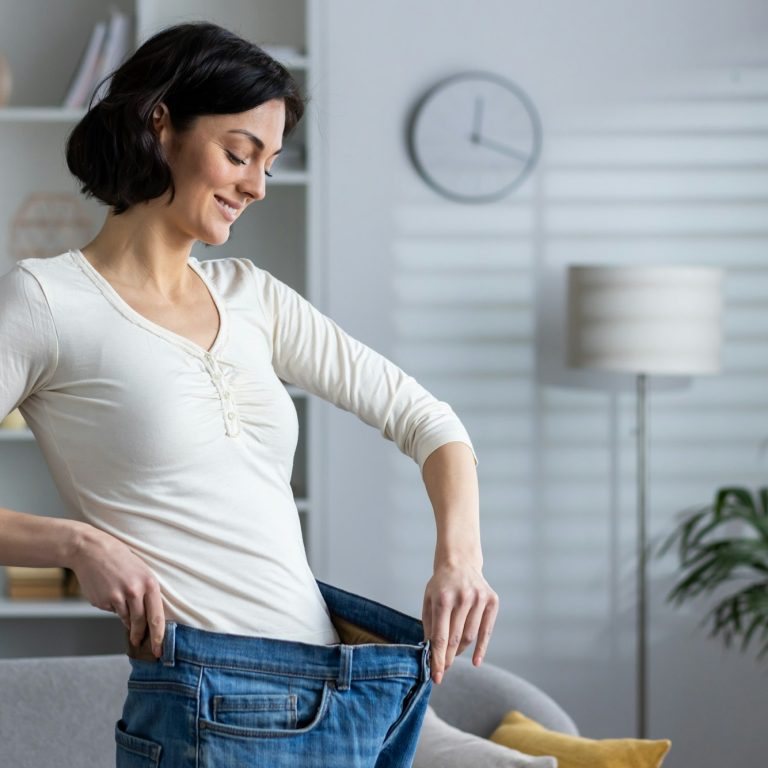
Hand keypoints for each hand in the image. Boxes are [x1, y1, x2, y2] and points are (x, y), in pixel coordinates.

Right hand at [71, 525, 165, 656]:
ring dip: (125, 616)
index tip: (159, 649)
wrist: (91, 550)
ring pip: (125, 618)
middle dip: (139, 635)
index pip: (157, 616)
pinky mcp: (102, 601)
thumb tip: (146, 618)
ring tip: (119, 597)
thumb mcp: (141, 570)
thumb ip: (146, 592)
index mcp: (149, 583)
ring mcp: (117, 597)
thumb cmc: (120, 559)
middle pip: (140, 622)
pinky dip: (111, 605)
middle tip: (138, 643)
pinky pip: (111, 610)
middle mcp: (135, 591)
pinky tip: (107, 590)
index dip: (158, 636)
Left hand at [422, 561, 498, 683]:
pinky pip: (486, 630)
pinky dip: (481, 648)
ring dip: (461, 651)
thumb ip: (429, 625)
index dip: (438, 659)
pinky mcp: (492, 600)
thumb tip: (429, 654)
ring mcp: (479, 598)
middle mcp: (463, 598)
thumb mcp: (428, 600)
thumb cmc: (441, 584)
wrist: (460, 561)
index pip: (441, 637)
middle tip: (444, 670)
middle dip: (448, 658)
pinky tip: (475, 661)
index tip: (436, 677)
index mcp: (443, 598)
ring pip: (470, 636)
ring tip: (453, 656)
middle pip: (456, 639)